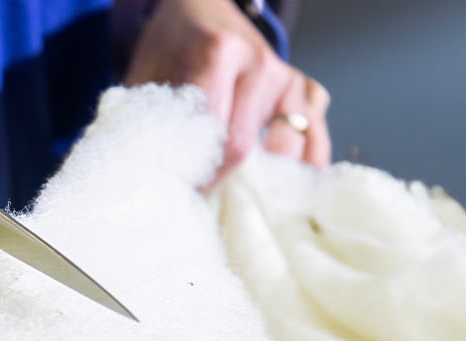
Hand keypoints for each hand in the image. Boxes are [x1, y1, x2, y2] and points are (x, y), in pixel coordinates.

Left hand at [121, 0, 331, 184]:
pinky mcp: (310, 93)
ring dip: (260, 180)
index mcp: (220, 50)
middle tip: (198, 197)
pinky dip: (301, 169)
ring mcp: (290, 79)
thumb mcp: (148, 72)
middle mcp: (261, 63)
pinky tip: (278, 186)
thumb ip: (149, 117)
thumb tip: (149, 173)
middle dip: (216, 179)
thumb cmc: (174, 46)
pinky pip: (317, 143)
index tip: (177, 189)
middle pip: (242, 145)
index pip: (207, 127)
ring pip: (287, 150)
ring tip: (234, 196)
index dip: (190, 166)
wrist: (206, 13)